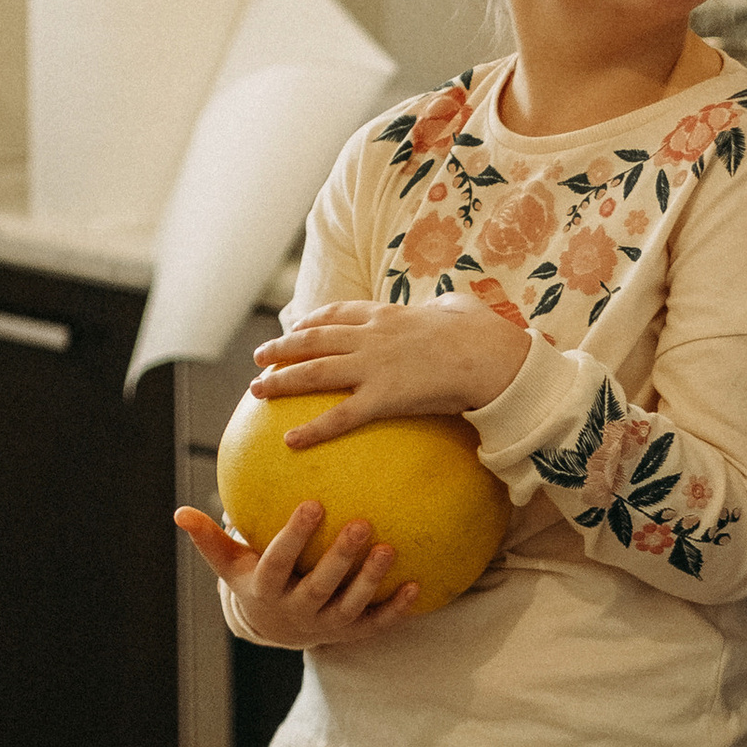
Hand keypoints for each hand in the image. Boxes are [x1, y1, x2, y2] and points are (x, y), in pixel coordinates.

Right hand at [175, 501, 421, 652]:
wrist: (277, 629)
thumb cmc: (255, 579)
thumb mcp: (230, 564)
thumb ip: (209, 539)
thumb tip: (179, 512)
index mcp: (267, 589)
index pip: (279, 562)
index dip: (295, 537)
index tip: (313, 503)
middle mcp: (298, 611)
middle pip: (321, 586)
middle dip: (341, 559)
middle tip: (362, 524)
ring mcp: (327, 625)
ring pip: (351, 605)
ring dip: (371, 581)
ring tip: (389, 549)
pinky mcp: (353, 633)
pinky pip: (377, 623)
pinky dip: (396, 609)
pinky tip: (416, 584)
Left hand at [249, 297, 529, 443]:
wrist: (490, 355)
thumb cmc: (484, 334)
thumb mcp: (460, 307)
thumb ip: (446, 306)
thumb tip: (451, 305)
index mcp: (388, 314)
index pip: (338, 313)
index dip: (311, 320)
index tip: (296, 326)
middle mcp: (371, 336)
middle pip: (314, 339)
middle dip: (281, 346)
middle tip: (259, 356)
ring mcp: (373, 365)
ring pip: (314, 371)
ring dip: (280, 380)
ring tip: (255, 390)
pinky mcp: (383, 397)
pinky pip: (340, 417)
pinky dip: (312, 430)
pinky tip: (289, 441)